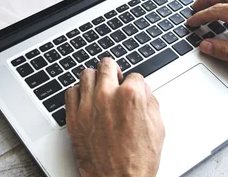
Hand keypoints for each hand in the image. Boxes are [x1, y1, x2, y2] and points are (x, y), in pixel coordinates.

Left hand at [66, 58, 164, 176]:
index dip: (136, 84)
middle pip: (106, 65)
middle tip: (115, 78)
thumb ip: (151, 102)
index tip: (134, 89)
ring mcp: (87, 106)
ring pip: (86, 74)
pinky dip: (78, 92)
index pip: (134, 75)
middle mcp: (107, 96)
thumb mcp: (157, 128)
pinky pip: (70, 92)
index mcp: (130, 96)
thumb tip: (144, 91)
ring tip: (100, 87)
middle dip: (114, 70)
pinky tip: (85, 99)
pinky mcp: (74, 117)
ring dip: (95, 78)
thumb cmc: (138, 162)